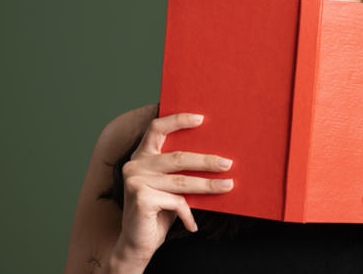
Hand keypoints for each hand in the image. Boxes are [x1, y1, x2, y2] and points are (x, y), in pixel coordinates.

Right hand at [110, 112, 234, 267]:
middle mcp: (135, 165)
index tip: (201, 119)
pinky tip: (193, 225)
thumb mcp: (170, 188)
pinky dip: (188, 214)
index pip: (156, 128)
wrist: (136, 245)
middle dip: (206, 160)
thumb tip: (216, 159)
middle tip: (227, 163)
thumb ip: (180, 172)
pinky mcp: (140, 197)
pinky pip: (176, 202)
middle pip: (178, 157)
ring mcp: (135, 180)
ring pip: (181, 181)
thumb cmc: (158, 213)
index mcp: (141, 156)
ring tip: (227, 186)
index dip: (178, 120)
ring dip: (208, 185)